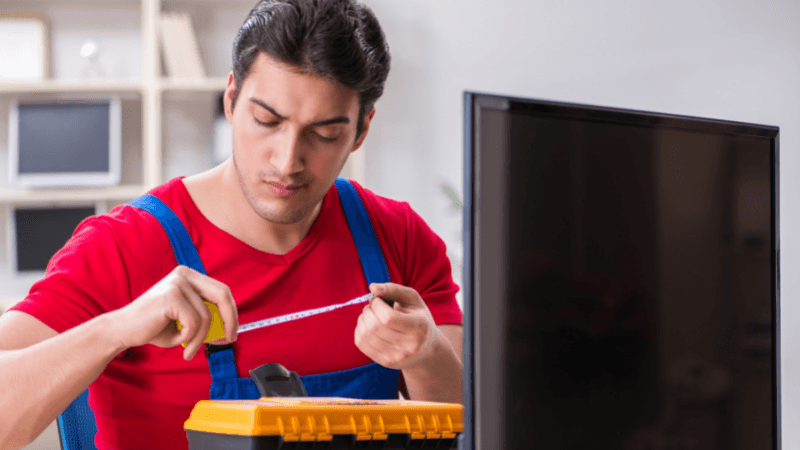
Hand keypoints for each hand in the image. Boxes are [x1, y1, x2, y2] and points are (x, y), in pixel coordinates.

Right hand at [107, 265, 237, 360]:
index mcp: (189, 276)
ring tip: (189, 352)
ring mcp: (177, 283)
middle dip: (230, 320)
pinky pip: (193, 323)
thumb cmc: (154, 327)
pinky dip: (188, 338)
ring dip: (200, 339)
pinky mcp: (170, 296)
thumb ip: (206, 319)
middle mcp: (184, 275)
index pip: (222, 291)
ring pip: (206, 316)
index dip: (231, 312)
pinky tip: (175, 340)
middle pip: (222, 295)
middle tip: (228, 341)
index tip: (232, 332)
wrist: (122, 331)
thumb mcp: (186, 321)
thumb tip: (230, 328)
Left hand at [354, 283, 440, 369]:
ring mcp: (397, 358)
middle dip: (367, 311)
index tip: (377, 299)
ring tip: (369, 315)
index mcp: (419, 328)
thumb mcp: (412, 299)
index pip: (389, 318)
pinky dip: (359, 330)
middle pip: (374, 327)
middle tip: (371, 306)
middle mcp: (410, 347)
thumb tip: (372, 287)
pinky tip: (367, 326)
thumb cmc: (418, 318)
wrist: (426, 349)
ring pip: (365, 335)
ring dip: (362, 319)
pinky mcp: (386, 363)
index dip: (377, 305)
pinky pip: (361, 344)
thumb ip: (393, 289)